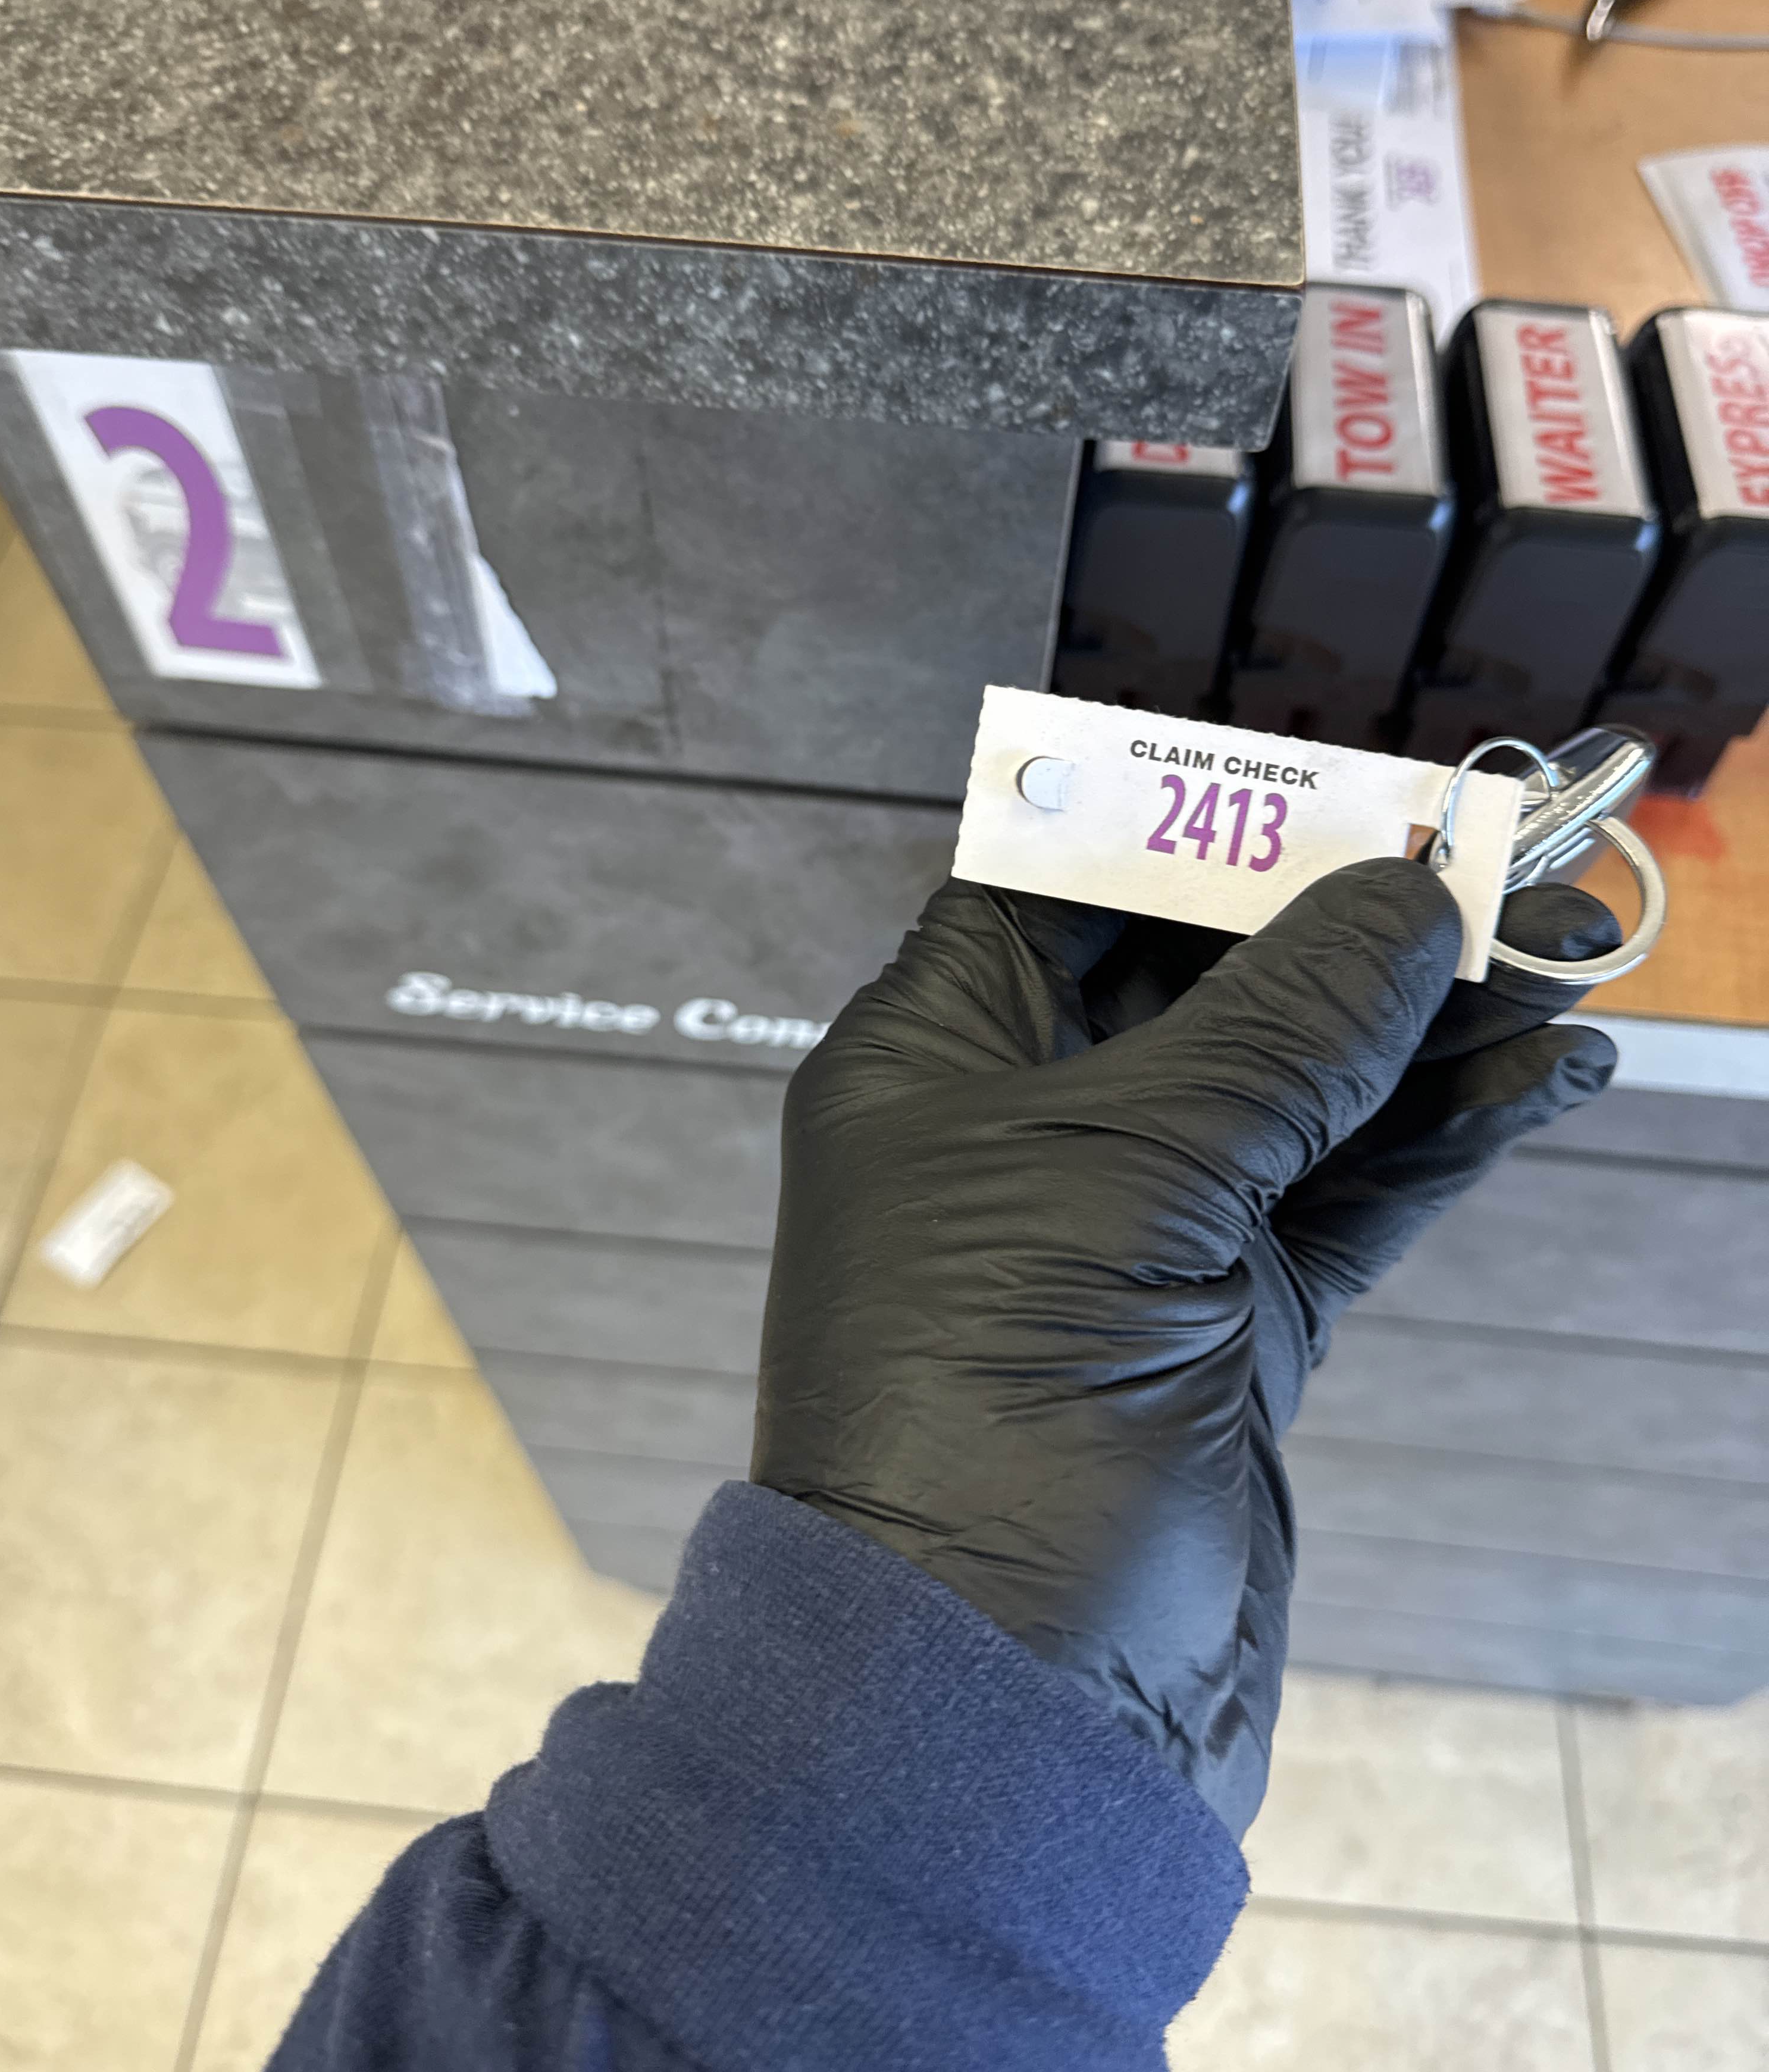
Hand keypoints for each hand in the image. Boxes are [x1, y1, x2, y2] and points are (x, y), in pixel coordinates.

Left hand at [752, 862, 1616, 1837]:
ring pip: (1299, 1086)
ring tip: (1554, 956)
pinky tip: (1543, 1075)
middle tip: (1493, 863)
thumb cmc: (992, 1414)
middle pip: (1202, 977)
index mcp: (936, 1060)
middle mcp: (1028, 1130)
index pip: (1064, 884)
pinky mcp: (1227, 1324)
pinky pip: (1350, 1197)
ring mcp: (1137, 1230)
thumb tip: (1405, 896)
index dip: (1196, 823)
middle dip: (1345, 922)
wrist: (1003, 1704)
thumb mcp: (1132, 1174)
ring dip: (1425, 1026)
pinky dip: (1444, 1139)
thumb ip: (1281, 1027)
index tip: (1333, 787)